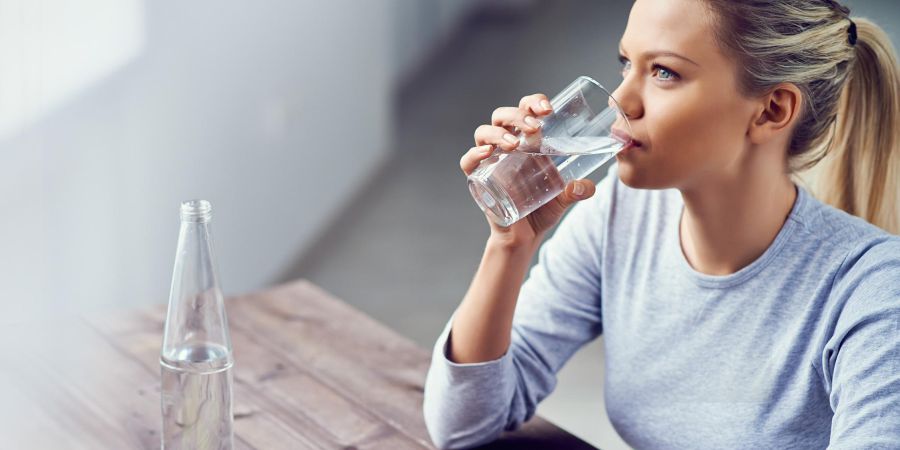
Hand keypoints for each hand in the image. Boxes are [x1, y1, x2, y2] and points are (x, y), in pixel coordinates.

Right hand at [461, 93, 596, 248]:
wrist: (525, 236)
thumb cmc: (542, 209)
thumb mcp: (564, 198)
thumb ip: (577, 191)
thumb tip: (588, 186)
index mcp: (527, 141)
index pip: (526, 110)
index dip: (533, 102)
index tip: (548, 109)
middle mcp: (506, 145)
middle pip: (502, 116)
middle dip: (517, 115)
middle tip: (535, 127)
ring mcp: (490, 160)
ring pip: (484, 132)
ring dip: (498, 132)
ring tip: (514, 143)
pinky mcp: (478, 179)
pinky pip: (468, 162)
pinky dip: (474, 154)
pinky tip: (487, 154)